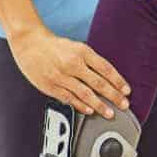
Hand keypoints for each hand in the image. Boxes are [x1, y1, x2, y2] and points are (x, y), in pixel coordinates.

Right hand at [8, 26, 130, 118]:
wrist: (29, 43)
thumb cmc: (54, 46)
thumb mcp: (75, 46)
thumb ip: (90, 61)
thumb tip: (106, 79)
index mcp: (81, 51)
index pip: (105, 68)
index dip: (118, 81)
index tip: (127, 91)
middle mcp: (72, 63)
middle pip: (98, 83)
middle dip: (114, 96)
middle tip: (124, 105)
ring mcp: (61, 76)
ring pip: (85, 94)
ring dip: (100, 105)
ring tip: (109, 113)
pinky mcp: (50, 86)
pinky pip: (69, 98)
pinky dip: (81, 106)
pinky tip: (89, 111)